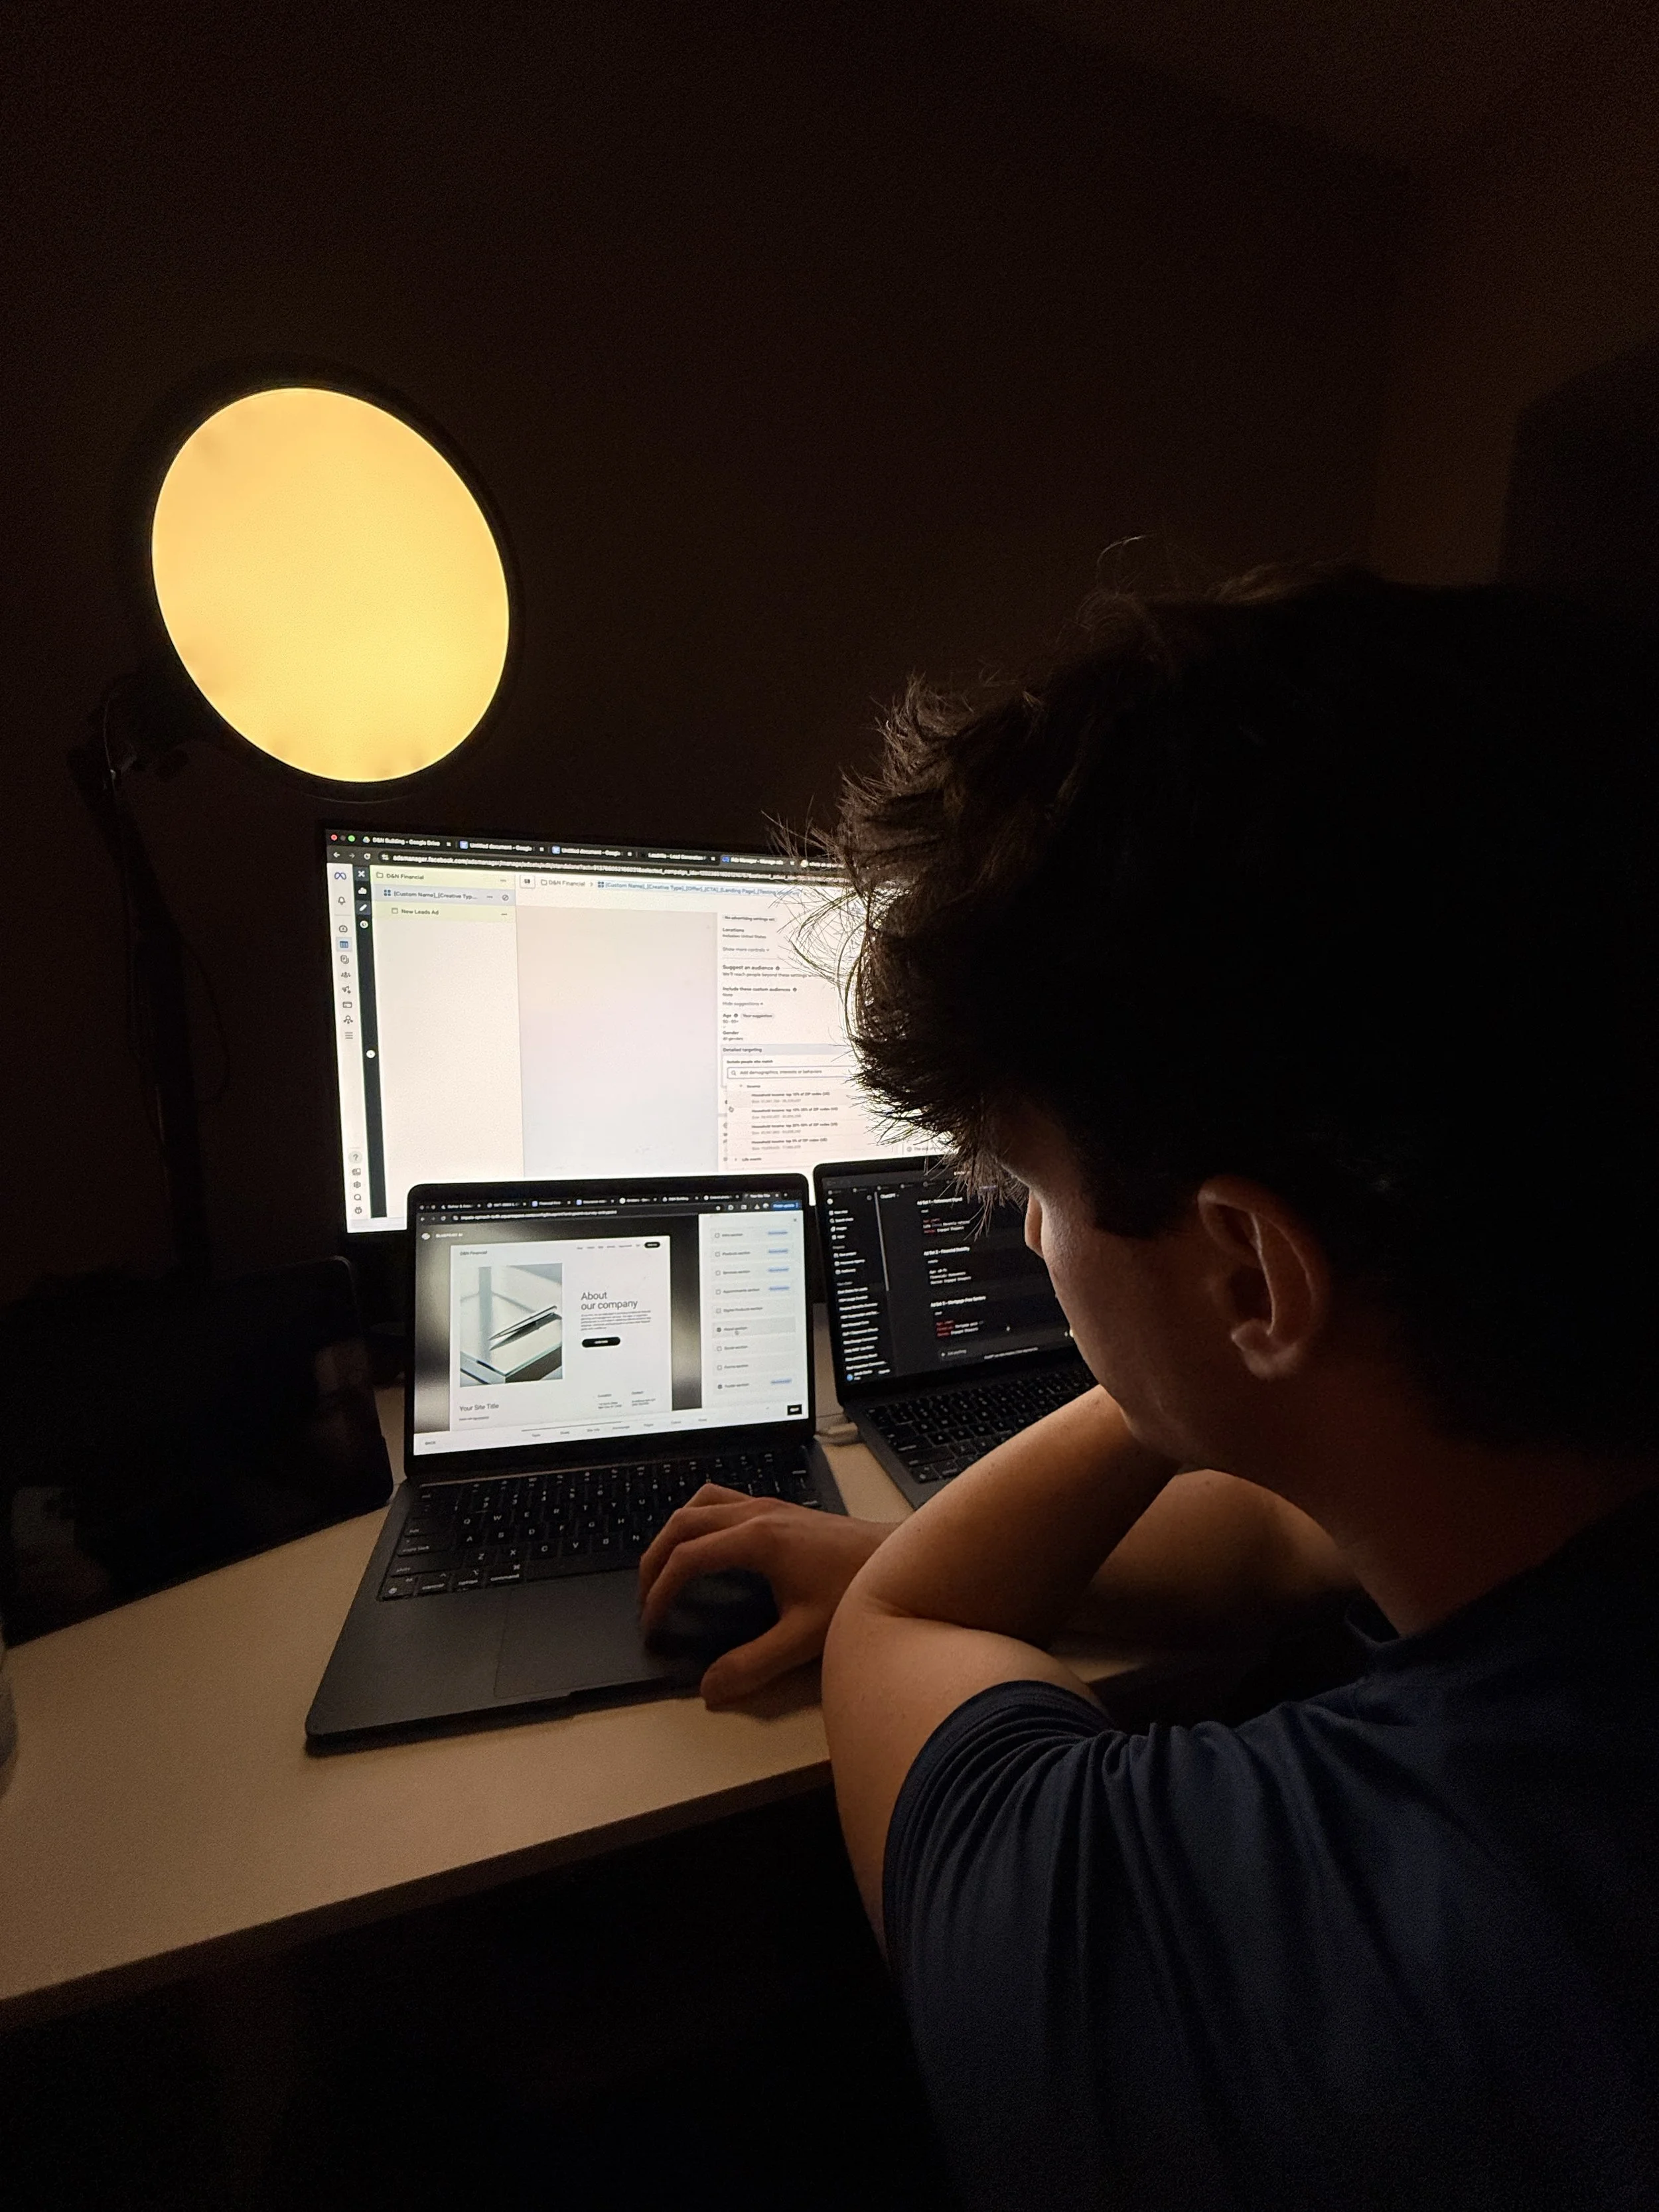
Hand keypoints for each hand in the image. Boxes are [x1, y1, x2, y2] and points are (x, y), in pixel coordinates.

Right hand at [638, 1484, 890, 1706]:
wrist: (899, 1559)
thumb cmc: (856, 1590)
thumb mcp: (804, 1637)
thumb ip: (754, 1665)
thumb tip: (711, 1687)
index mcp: (758, 1539)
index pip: (687, 1557)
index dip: (660, 1591)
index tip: (653, 1622)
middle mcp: (757, 1513)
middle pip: (682, 1522)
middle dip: (654, 1559)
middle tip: (645, 1599)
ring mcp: (768, 1505)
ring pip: (699, 1502)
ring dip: (673, 1533)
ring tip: (663, 1570)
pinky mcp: (778, 1508)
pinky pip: (721, 1500)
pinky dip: (698, 1520)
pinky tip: (704, 1548)